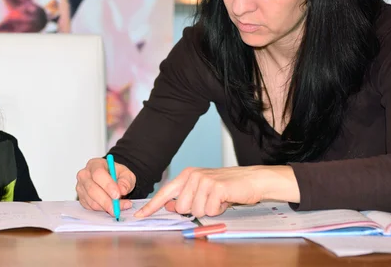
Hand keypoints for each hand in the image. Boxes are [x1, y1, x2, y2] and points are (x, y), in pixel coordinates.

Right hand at [76, 157, 136, 215]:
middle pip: (92, 189)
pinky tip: (111, 208)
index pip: (98, 173)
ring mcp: (81, 187)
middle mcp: (84, 175)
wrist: (110, 179)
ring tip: (119, 208)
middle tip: (117, 208)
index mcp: (95, 164)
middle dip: (106, 201)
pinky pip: (91, 207)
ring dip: (106, 207)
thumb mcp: (126, 174)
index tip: (117, 195)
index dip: (108, 185)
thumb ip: (126, 181)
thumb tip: (122, 190)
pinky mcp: (81, 198)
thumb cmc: (115, 174)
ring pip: (91, 201)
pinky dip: (102, 210)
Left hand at [135, 165, 298, 217]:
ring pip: (195, 211)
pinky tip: (225, 200)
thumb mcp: (202, 189)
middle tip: (209, 202)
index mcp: (186, 176)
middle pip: (181, 208)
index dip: (151, 206)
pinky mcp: (216, 187)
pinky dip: (219, 210)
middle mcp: (192, 176)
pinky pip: (210, 210)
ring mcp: (204, 180)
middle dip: (195, 211)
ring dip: (209, 210)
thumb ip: (185, 197)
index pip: (164, 193)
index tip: (138, 216)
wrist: (251, 179)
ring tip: (218, 200)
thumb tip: (169, 206)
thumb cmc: (227, 186)